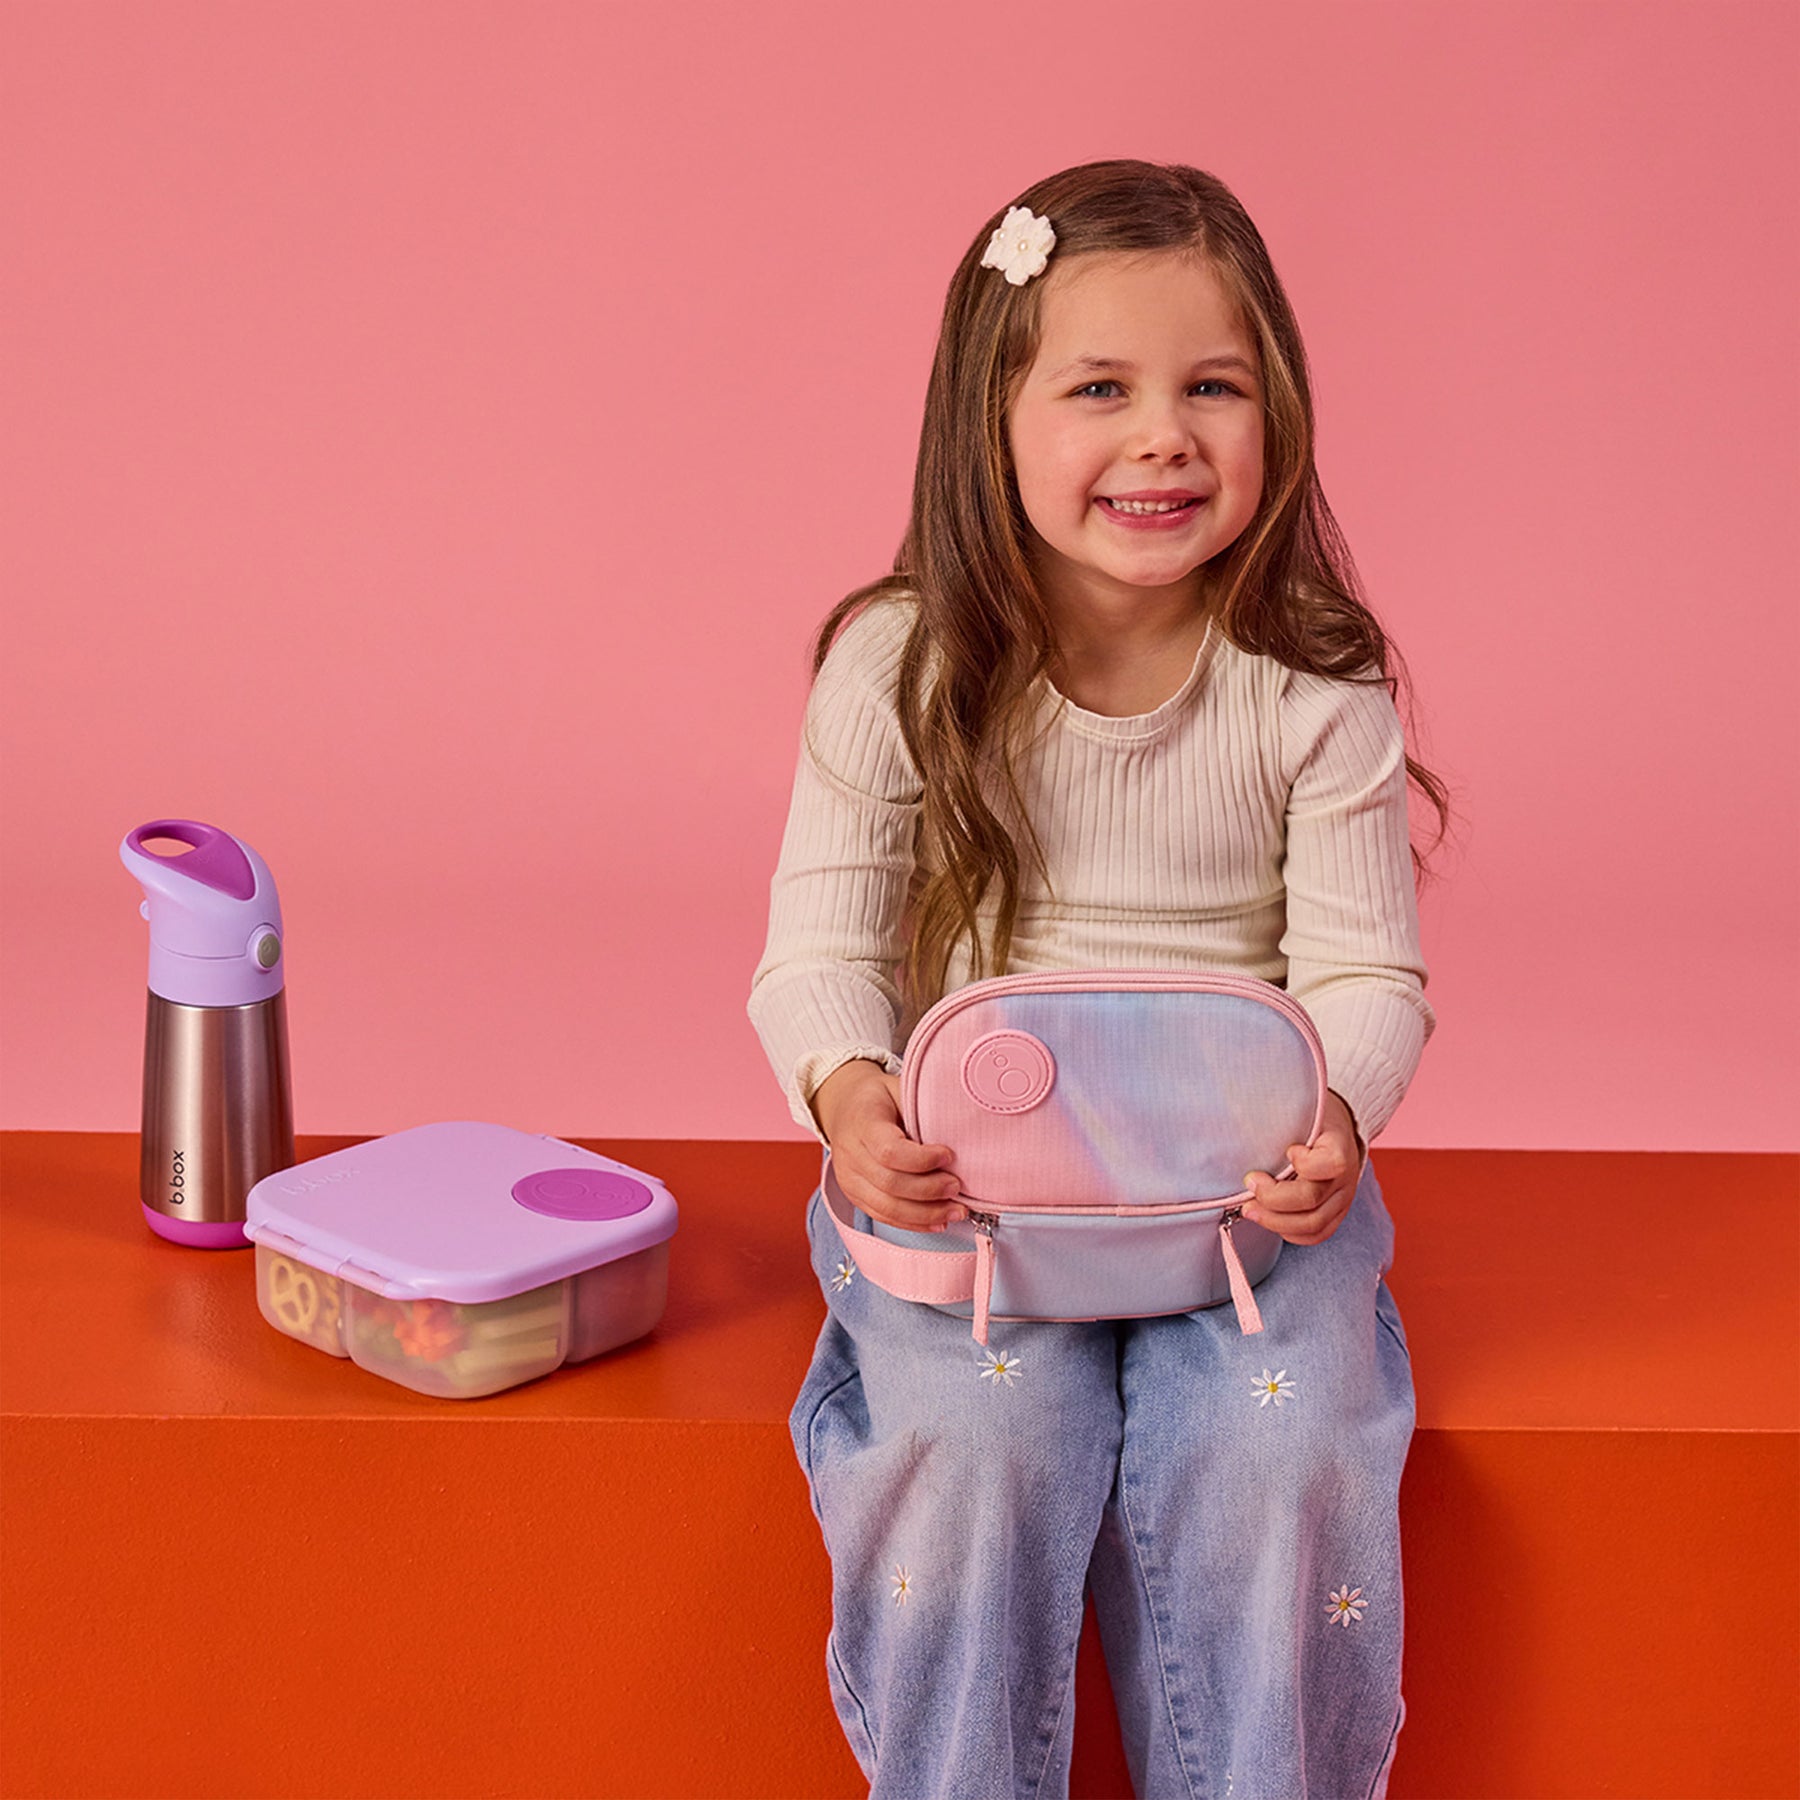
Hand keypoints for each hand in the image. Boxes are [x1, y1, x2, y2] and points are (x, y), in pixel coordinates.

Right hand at [812, 1059, 964, 1232]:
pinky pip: (883, 1216)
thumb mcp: (899, 1089)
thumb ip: (923, 1107)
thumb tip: (964, 1125)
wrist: (844, 1105)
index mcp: (862, 1122)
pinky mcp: (853, 1195)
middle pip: (890, 1183)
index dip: (923, 1160)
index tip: (949, 1155)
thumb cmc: (879, 1097)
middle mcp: (850, 1153)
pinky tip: (937, 1221)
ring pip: (886, 1207)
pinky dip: (913, 1223)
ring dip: (926, 1214)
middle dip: (930, 1190)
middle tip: (957, 1186)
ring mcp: (848, 1178)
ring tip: (956, 1211)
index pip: (889, 1151)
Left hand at [1242, 1089, 1363, 1246]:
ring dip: (1275, 1221)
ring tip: (1250, 1209)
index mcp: (1339, 1146)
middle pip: (1311, 1199)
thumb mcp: (1299, 1108)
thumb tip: (1236, 1118)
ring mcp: (1342, 1199)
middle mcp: (1345, 1177)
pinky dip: (1289, 1233)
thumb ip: (1278, 1116)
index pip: (1331, 1163)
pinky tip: (1270, 1219)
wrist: (1335, 1130)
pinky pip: (1316, 1235)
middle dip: (1273, 1198)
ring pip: (1313, 1224)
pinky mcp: (1336, 1215)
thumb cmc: (1309, 1118)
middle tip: (1249, 1185)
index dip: (1305, 1163)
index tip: (1288, 1150)